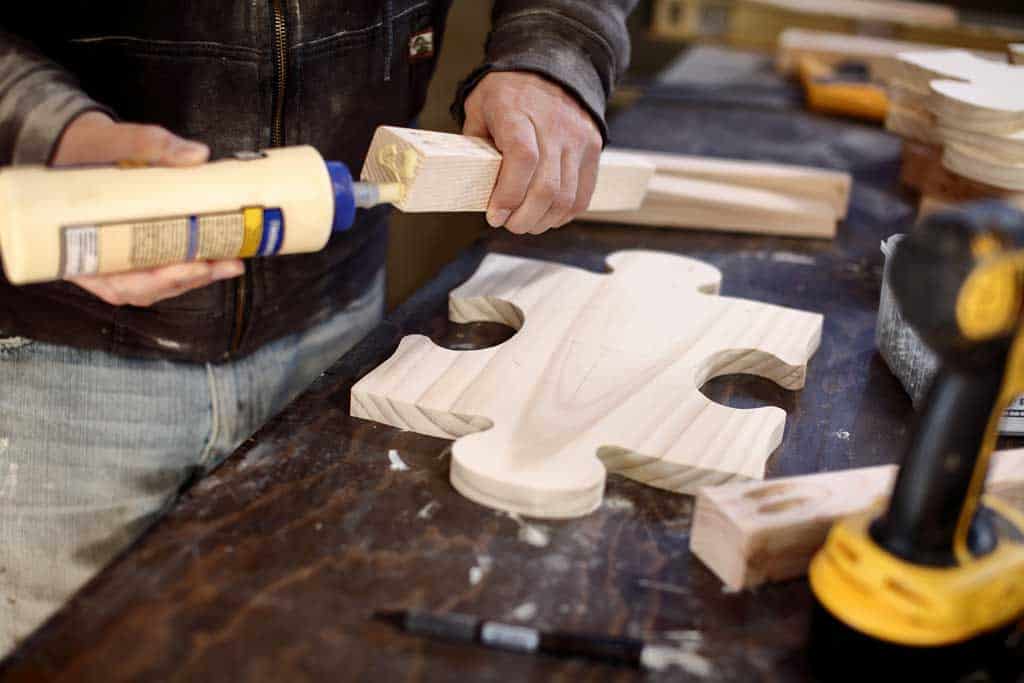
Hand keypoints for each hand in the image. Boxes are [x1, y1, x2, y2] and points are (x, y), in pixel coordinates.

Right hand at [52, 111, 243, 306]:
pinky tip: (218, 255)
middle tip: (222, 265)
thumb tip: (197, 155)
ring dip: (194, 276)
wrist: (78, 145)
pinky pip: (161, 265)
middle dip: (186, 279)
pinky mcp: (137, 247)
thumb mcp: (107, 141)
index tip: (186, 268)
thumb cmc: (82, 148)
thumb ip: (148, 144)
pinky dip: (190, 264)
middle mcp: (96, 259)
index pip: (114, 282)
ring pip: (156, 281)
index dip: (152, 282)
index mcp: (76, 244)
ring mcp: (118, 256)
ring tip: (229, 263)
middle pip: (143, 287)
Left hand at [462, 72, 601, 234]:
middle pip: (546, 186)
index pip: (522, 158)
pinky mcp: (593, 148)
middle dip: (524, 218)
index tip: (494, 214)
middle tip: (508, 224)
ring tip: (525, 223)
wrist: (554, 65)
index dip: (508, 194)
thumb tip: (469, 183)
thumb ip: (474, 142)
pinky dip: (564, 214)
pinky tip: (547, 217)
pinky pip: (582, 194)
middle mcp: (554, 125)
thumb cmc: (509, 91)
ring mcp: (578, 138)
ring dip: (543, 221)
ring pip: (565, 197)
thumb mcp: (479, 106)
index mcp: (518, 111)